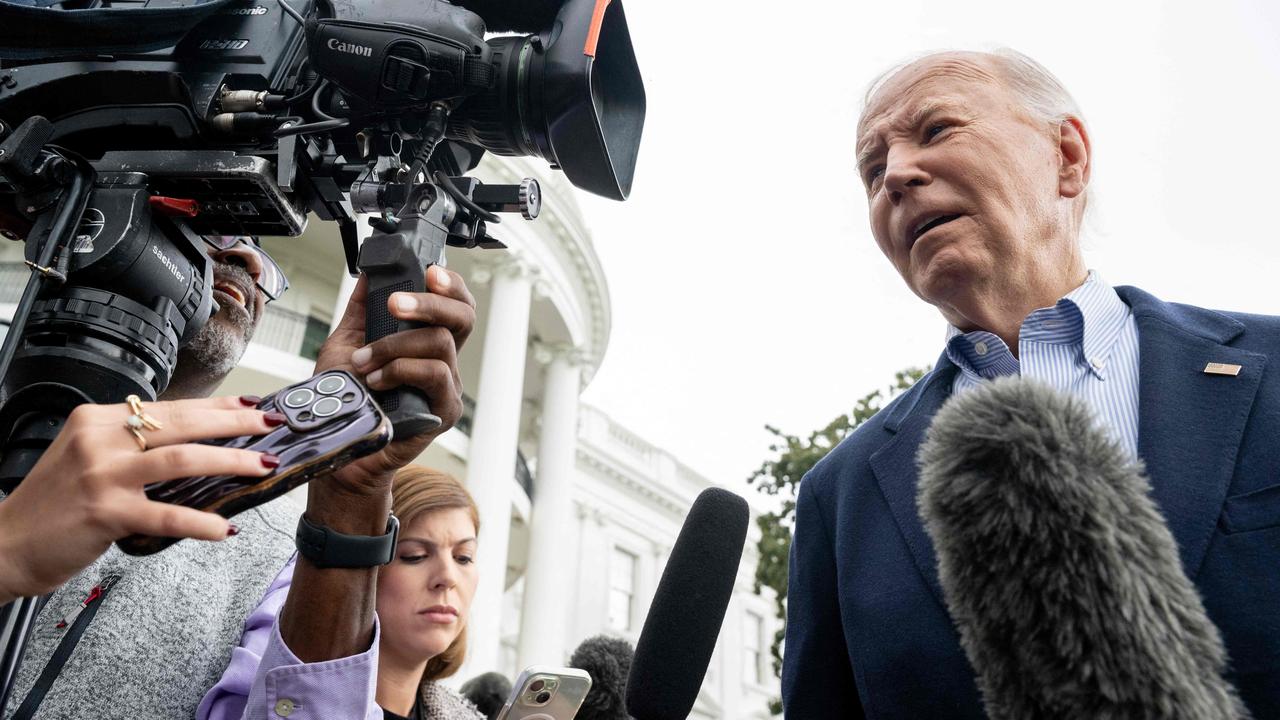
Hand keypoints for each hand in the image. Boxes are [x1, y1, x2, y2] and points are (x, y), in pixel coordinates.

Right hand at [0, 396, 278, 601]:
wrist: (5, 544)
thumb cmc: (53, 505)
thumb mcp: (89, 457)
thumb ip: (132, 445)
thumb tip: (195, 439)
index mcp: (98, 420)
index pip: (170, 407)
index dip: (217, 406)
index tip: (254, 405)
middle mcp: (99, 440)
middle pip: (182, 423)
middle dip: (235, 424)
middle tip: (271, 425)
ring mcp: (102, 475)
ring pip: (181, 459)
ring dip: (230, 462)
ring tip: (263, 467)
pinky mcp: (104, 512)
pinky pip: (165, 515)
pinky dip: (200, 522)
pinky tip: (225, 528)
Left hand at [313, 265, 475, 495]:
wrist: (340, 445)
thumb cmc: (347, 400)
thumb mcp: (347, 344)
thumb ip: (361, 311)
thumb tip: (368, 273)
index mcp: (427, 341)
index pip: (455, 304)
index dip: (450, 284)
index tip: (428, 271)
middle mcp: (445, 361)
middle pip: (462, 317)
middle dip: (431, 302)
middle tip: (396, 304)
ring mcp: (448, 387)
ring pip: (441, 344)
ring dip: (396, 345)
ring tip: (364, 361)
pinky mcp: (445, 411)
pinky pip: (435, 376)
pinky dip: (401, 370)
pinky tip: (376, 380)